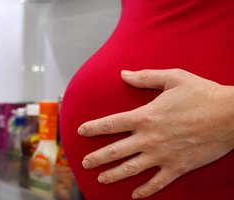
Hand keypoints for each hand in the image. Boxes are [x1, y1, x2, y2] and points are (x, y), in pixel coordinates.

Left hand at [78, 69, 233, 198]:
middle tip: (84, 164)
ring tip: (100, 179)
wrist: (231, 115)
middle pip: (115, 151)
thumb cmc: (202, 94)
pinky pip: (157, 182)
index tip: (81, 131)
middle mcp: (148, 138)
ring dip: (113, 175)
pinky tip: (135, 195)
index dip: (93, 128)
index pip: (110, 124)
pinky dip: (145, 190)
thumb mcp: (173, 78)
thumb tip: (123, 74)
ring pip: (131, 169)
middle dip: (97, 158)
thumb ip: (145, 77)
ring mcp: (162, 155)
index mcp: (145, 116)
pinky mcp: (177, 167)